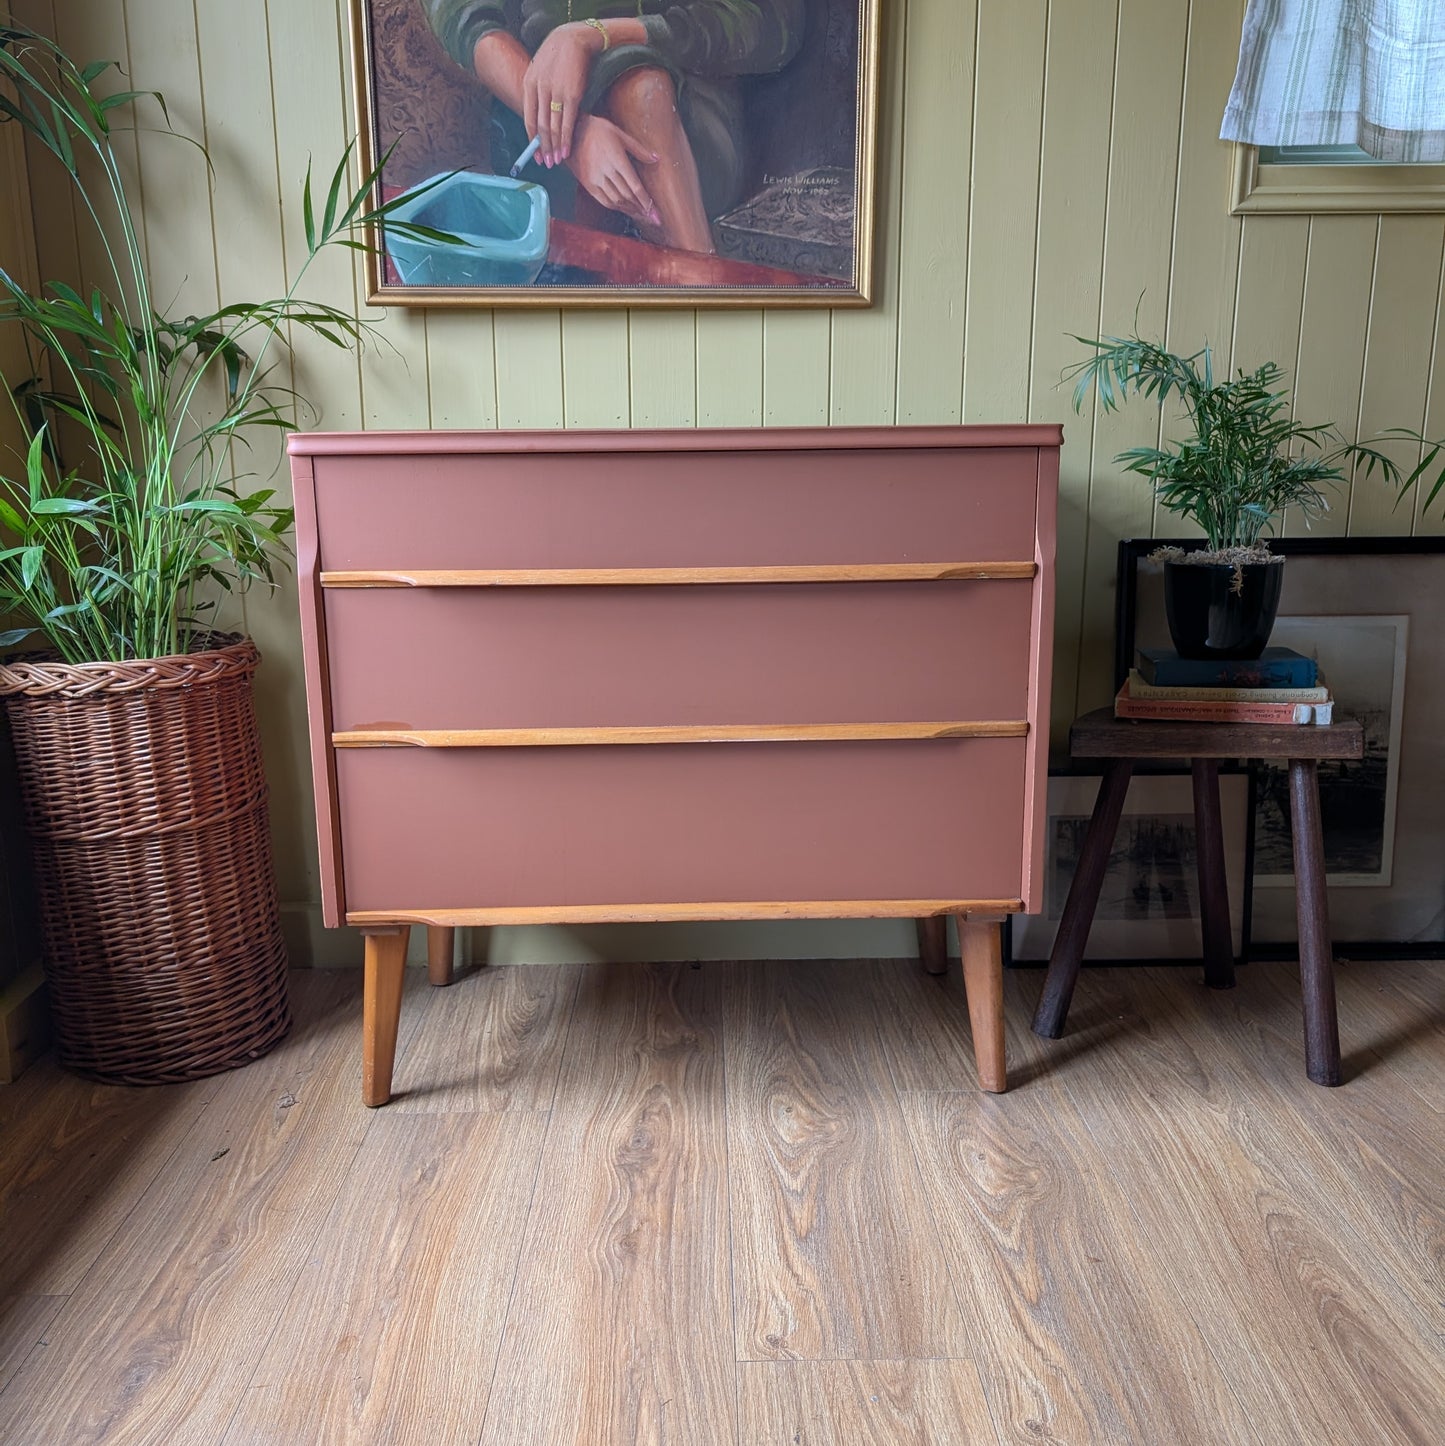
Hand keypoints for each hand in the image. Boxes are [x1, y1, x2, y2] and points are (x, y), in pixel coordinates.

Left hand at [523, 23, 602, 165]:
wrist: (572, 39)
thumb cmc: (556, 57)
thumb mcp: (539, 71)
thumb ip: (536, 92)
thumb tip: (537, 116)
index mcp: (529, 85)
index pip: (529, 119)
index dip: (532, 141)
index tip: (535, 156)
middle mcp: (540, 90)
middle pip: (541, 127)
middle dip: (544, 148)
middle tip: (547, 164)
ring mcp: (555, 93)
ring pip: (553, 127)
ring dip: (554, 147)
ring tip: (556, 161)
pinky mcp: (572, 95)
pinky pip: (567, 122)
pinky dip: (566, 139)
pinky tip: (566, 150)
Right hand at [566, 114, 660, 225]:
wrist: (572, 133)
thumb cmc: (599, 130)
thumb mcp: (620, 134)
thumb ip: (639, 149)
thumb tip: (656, 159)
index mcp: (617, 160)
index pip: (635, 186)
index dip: (646, 201)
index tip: (655, 211)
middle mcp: (607, 172)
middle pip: (628, 196)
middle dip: (642, 209)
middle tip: (653, 218)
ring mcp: (596, 180)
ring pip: (617, 201)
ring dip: (630, 210)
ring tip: (642, 215)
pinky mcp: (588, 185)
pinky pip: (604, 201)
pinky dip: (617, 207)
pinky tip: (625, 209)